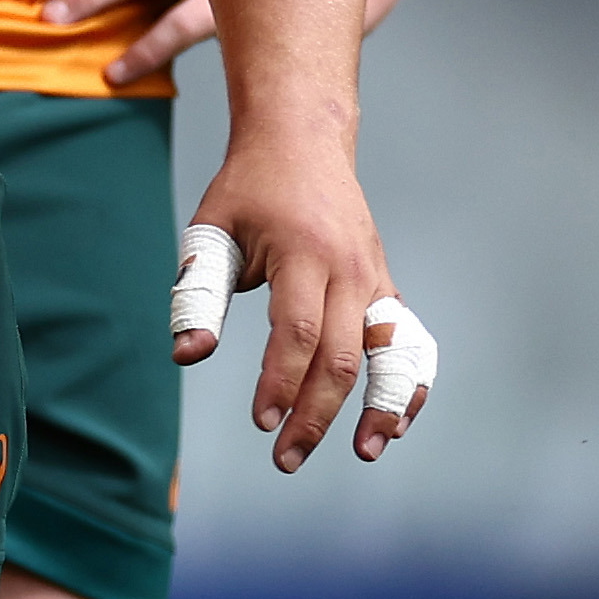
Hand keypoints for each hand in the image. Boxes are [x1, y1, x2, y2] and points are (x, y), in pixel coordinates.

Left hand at [178, 125, 420, 469]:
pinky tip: (396, 422)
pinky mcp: (385, 287)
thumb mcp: (213, 229)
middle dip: (316, 413)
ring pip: (392, 353)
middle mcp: (349, 268)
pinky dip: (410, 382)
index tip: (262, 421)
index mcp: (304, 251)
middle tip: (286, 458)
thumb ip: (198, 293)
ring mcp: (374, 278)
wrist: (302, 139)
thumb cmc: (249, 188)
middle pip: (342, 354)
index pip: (298, 331)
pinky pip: (409, 341)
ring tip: (367, 452)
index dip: (281, 382)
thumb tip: (188, 356)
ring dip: (384, 407)